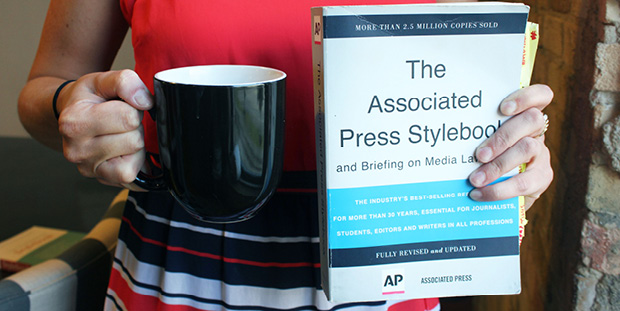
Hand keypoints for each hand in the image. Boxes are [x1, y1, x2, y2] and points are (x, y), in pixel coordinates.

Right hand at [56, 70, 152, 188]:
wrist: (71, 116)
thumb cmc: (88, 99)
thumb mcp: (102, 80)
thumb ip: (125, 81)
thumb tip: (145, 102)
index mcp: (74, 122)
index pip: (128, 118)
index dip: (133, 109)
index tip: (120, 106)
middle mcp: (77, 150)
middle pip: (135, 140)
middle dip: (134, 128)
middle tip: (119, 122)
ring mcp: (88, 169)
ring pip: (136, 158)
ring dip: (135, 144)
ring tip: (119, 134)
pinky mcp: (102, 180)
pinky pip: (132, 175)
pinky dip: (134, 161)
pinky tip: (122, 150)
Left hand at [468, 84, 553, 210]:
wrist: (498, 194)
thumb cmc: (482, 159)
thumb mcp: (480, 142)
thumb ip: (474, 133)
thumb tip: (446, 133)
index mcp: (522, 116)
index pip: (540, 96)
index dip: (526, 97)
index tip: (503, 108)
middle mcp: (535, 132)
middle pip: (532, 121)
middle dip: (503, 137)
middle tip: (479, 155)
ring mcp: (542, 154)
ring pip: (527, 149)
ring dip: (498, 165)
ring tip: (475, 179)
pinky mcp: (542, 178)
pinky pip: (523, 182)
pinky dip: (498, 189)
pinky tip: (479, 193)